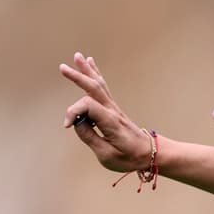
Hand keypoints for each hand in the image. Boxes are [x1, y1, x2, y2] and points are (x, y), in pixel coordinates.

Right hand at [60, 53, 150, 171]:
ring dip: (87, 70)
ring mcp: (114, 108)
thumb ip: (89, 137)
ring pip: (99, 85)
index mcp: (110, 122)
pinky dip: (96, 75)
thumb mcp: (107, 155)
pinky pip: (103, 88)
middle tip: (62, 66)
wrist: (151, 154)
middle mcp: (112, 111)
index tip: (67, 126)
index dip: (72, 113)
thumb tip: (76, 123)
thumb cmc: (130, 158)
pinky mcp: (114, 109)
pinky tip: (91, 64)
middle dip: (77, 77)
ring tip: (78, 56)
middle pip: (94, 88)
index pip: (87, 106)